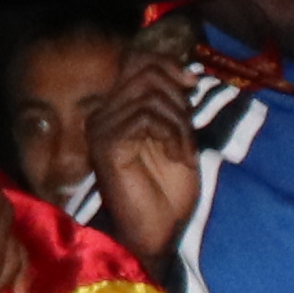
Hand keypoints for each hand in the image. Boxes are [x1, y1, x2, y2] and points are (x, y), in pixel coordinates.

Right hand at [84, 25, 207, 255]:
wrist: (161, 230)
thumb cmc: (169, 189)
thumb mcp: (177, 135)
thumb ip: (174, 104)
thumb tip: (187, 73)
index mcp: (117, 109)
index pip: (136, 62)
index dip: (167, 65)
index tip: (192, 84)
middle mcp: (103, 114)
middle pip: (144, 73)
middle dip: (177, 99)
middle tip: (187, 132)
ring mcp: (101, 128)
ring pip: (149, 96)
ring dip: (178, 122)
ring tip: (183, 150)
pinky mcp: (107, 144)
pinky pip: (144, 117)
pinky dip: (171, 134)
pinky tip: (177, 156)